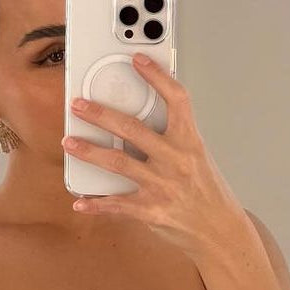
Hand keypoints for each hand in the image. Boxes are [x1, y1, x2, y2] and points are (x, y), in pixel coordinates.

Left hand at [61, 52, 247, 259]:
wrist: (220, 230)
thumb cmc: (207, 191)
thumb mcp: (197, 157)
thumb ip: (172, 139)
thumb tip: (139, 123)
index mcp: (190, 142)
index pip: (176, 99)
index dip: (157, 76)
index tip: (137, 59)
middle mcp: (176, 161)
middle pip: (132, 129)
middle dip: (101, 115)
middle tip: (78, 105)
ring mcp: (162, 186)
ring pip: (118, 163)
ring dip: (89, 152)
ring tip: (69, 143)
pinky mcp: (152, 211)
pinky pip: (118, 205)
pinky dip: (96, 204)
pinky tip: (80, 202)